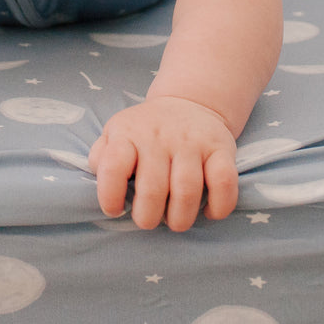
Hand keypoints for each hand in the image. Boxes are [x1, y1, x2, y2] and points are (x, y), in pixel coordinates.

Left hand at [88, 96, 238, 230]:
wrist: (190, 102)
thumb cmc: (145, 131)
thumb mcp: (115, 133)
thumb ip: (101, 155)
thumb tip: (98, 175)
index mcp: (129, 134)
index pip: (113, 166)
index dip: (110, 196)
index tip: (115, 210)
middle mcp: (160, 137)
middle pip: (153, 189)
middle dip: (148, 217)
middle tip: (148, 220)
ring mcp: (192, 142)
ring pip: (187, 190)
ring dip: (180, 218)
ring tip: (175, 221)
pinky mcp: (221, 148)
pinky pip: (225, 183)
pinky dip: (218, 206)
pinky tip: (207, 212)